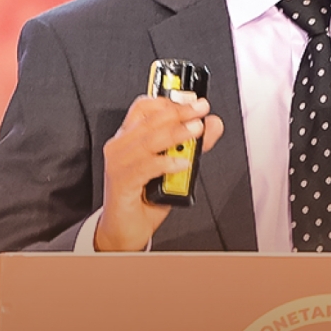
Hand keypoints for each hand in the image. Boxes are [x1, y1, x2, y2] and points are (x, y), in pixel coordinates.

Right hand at [94, 96, 223, 250]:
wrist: (125, 229)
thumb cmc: (145, 197)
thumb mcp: (173, 167)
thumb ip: (192, 145)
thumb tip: (212, 124)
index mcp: (129, 137)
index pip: (144, 107)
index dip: (170, 101)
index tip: (194, 101)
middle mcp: (120, 146)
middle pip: (150, 120)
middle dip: (179, 112)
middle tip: (201, 110)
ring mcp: (118, 163)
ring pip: (149, 140)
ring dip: (176, 133)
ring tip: (196, 130)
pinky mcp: (121, 182)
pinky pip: (146, 167)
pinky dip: (167, 162)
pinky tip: (182, 163)